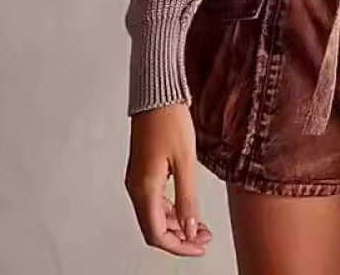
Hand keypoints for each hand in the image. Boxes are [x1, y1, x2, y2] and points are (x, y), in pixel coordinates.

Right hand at [125, 102, 212, 257]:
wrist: (157, 93)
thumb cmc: (168, 120)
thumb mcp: (185, 161)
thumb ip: (187, 198)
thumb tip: (190, 228)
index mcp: (144, 189)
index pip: (158, 234)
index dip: (179, 246)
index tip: (199, 246)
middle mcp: (136, 187)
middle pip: (154, 228)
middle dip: (179, 237)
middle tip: (203, 238)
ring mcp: (138, 178)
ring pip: (154, 214)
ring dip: (176, 224)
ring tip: (200, 225)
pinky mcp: (143, 170)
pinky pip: (154, 200)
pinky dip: (170, 209)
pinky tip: (186, 207)